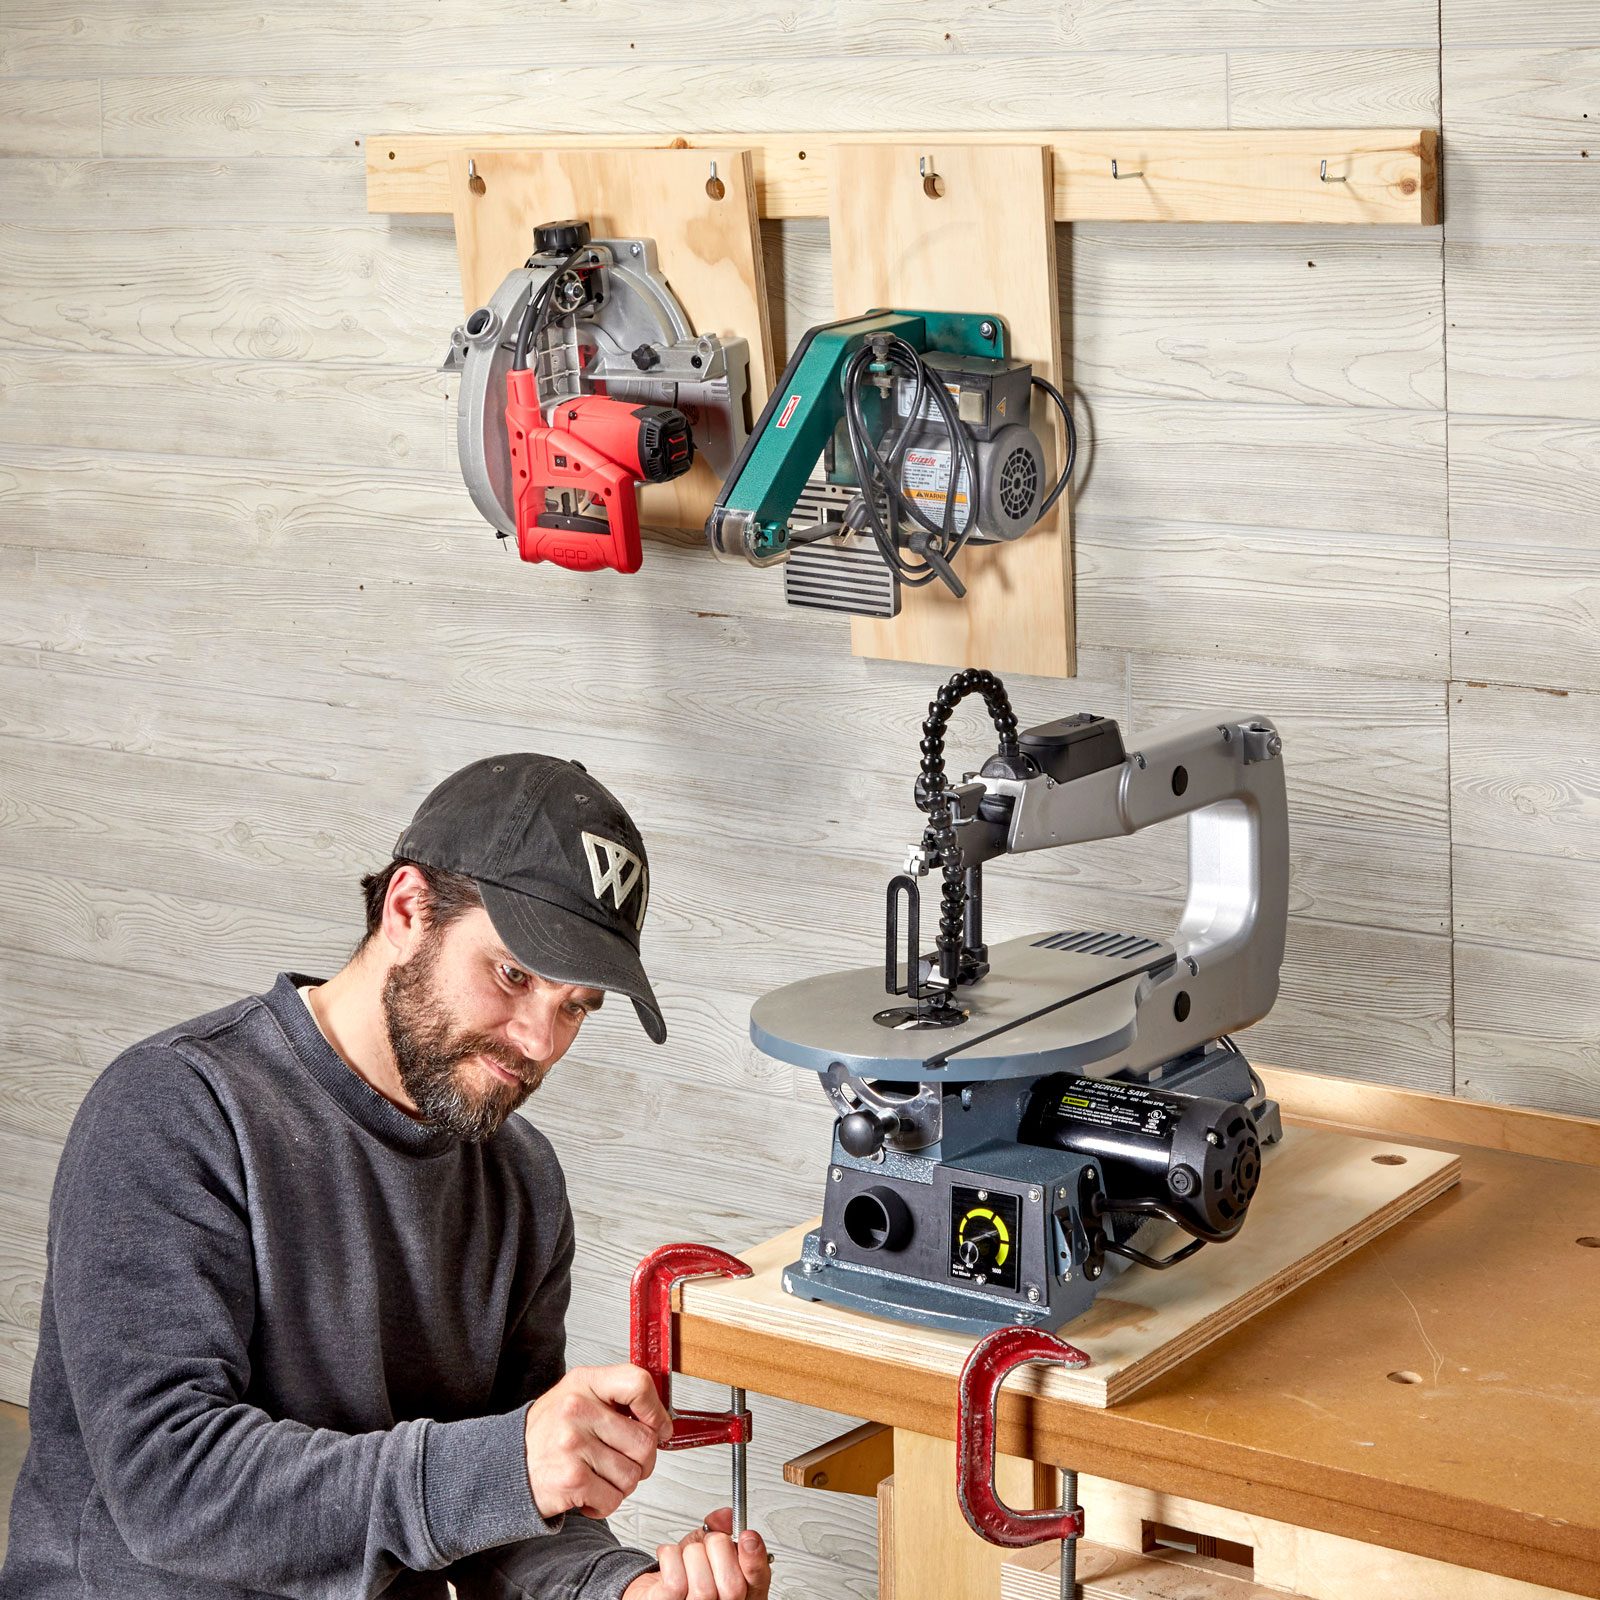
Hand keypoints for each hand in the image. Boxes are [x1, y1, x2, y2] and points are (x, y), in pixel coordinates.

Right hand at [523, 1364, 671, 1519]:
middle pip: (644, 1440)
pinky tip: (588, 1492)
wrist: (505, 1465)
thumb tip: (661, 1421)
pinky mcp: (571, 1479)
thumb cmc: (549, 1432)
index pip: (638, 1384)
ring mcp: (573, 1444)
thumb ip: (616, 1398)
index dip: (657, 1410)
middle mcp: (577, 1409)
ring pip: (633, 1474)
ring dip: (622, 1484)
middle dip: (643, 1460)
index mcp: (585, 1382)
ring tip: (600, 1476)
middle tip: (625, 1462)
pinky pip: (614, 1499)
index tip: (660, 1426)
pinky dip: (605, 1503)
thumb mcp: (578, 1395)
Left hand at [624, 1509, 771, 1599]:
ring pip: (702, 1585)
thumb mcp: (706, 1549)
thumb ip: (719, 1532)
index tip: (747, 1535)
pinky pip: (675, 1582)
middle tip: (706, 1545)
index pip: (758, 1582)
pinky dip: (670, 1556)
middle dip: (717, 1549)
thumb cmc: (683, 1574)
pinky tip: (669, 1559)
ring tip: (685, 1558)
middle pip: (732, 1584)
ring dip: (691, 1556)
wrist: (655, 1590)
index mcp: (740, 1593)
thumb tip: (725, 1516)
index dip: (755, 1559)